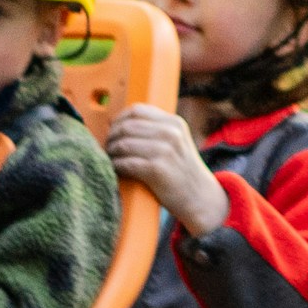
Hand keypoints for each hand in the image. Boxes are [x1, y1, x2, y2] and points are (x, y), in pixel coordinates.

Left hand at [103, 102, 224, 233]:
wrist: (199, 197)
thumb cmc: (180, 170)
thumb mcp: (175, 142)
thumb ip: (154, 130)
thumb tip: (117, 124)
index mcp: (174, 123)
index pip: (137, 110)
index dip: (119, 119)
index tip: (112, 130)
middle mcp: (171, 133)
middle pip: (127, 127)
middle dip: (112, 137)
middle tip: (108, 147)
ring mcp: (165, 151)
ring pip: (124, 144)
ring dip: (112, 152)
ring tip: (110, 159)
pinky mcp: (158, 170)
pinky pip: (127, 163)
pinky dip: (117, 166)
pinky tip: (116, 170)